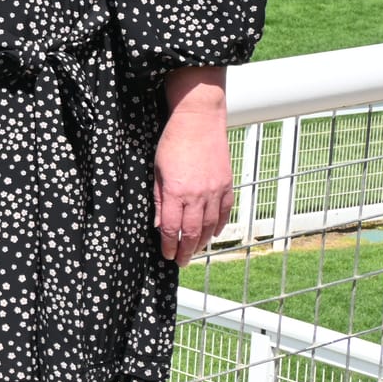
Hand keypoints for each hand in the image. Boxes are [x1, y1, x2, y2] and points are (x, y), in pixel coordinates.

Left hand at [155, 67, 232, 265]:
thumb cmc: (172, 141)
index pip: (171, 228)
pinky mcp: (227, 184)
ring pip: (210, 226)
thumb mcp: (156, 170)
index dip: (169, 246)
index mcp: (175, 192)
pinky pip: (225, 211)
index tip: (166, 255)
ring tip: (195, 251)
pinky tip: (212, 233)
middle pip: (192, 232)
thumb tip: (157, 223)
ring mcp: (215, 191)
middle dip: (186, 250)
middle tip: (181, 262)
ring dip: (202, 242)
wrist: (198, 120)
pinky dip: (219, 225)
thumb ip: (157, 198)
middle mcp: (197, 195)